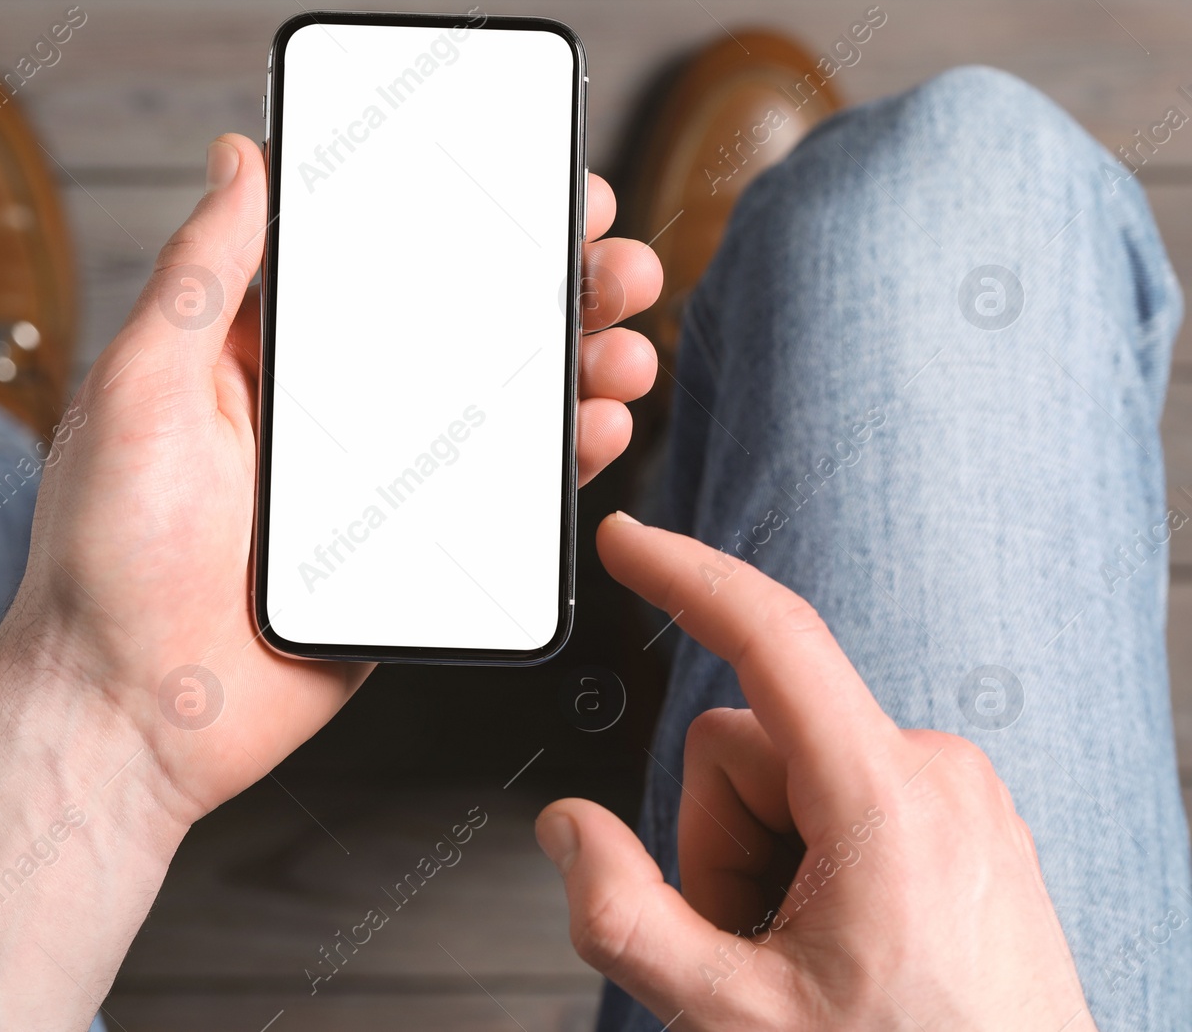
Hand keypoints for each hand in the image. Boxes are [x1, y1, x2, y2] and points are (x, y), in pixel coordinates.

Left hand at [8, 134, 664, 823]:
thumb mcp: (139, 389)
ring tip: (621, 342)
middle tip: (604, 255)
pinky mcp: (402, 556)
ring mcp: (368, 486)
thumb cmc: (103, 559)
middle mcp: (321, 413)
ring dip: (570, 364)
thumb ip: (200, 278)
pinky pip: (493, 499)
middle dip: (542, 282)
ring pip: (491, 407)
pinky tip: (596, 429)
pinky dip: (556, 462)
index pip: (368, 258)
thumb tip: (240, 160)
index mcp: (254, 358)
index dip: (450, 210)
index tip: (521, 174)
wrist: (129, 715)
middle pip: (453, 326)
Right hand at [536, 513, 1094, 1030]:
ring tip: (800, 952)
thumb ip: (624, 919)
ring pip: (785, 776)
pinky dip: (805, 859)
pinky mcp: (957, 820)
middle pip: (745, 747)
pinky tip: (835, 939)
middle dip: (716, 841)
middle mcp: (933, 773)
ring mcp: (952, 797)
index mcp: (886, 798)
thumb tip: (570, 832)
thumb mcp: (736, 1016)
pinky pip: (837, 796)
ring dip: (759, 860)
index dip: (684, 576)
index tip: (627, 543)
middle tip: (749, 943)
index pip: (770, 638)